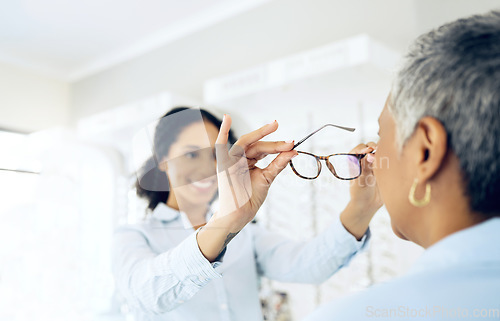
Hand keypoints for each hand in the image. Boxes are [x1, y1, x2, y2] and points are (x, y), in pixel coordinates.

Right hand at [197, 115, 296, 260]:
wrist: (240, 214)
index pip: (263, 149)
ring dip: (261, 135)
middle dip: (274, 143)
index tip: (292, 143)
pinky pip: (220, 145)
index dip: (277, 145)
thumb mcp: (267, 178)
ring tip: (276, 130)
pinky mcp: (223, 164)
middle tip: (290, 142)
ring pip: (247, 143)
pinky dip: (222, 131)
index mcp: (247, 161)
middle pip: (257, 146)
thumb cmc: (250, 198)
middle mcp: (238, 158)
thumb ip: (278, 163)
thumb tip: (293, 151)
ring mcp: (230, 160)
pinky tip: (227, 118)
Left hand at [349, 143, 382, 213]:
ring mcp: (373, 164)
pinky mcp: (382, 169)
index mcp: (354, 163)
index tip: (365, 151)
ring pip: (378, 152)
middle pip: (369, 147)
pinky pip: (386, 160)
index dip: (361, 148)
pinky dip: (387, 159)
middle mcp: (363, 161)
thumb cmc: (359, 194)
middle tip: (375, 151)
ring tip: (381, 159)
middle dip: (373, 147)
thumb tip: (367, 154)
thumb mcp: (361, 181)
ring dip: (381, 152)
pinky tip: (388, 163)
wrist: (368, 205)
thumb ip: (365, 167)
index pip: (357, 149)